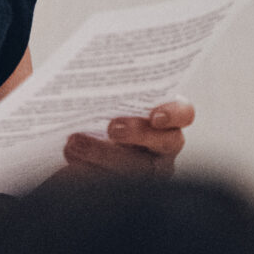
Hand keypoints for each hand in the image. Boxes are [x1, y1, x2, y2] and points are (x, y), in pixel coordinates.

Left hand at [60, 99, 193, 178]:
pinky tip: (70, 162)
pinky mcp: (127, 189)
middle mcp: (164, 146)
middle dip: (138, 134)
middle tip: (111, 127)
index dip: (175, 114)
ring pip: (139, 169)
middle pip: (165, 143)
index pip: (184, 113)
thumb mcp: (103, 97)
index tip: (155, 116)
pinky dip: (89, 172)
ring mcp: (149, 171)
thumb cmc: (95, 112)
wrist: (73, 140)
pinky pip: (114, 187)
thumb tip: (90, 64)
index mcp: (165, 117)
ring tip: (75, 144)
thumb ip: (107, 87)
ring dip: (105, 155)